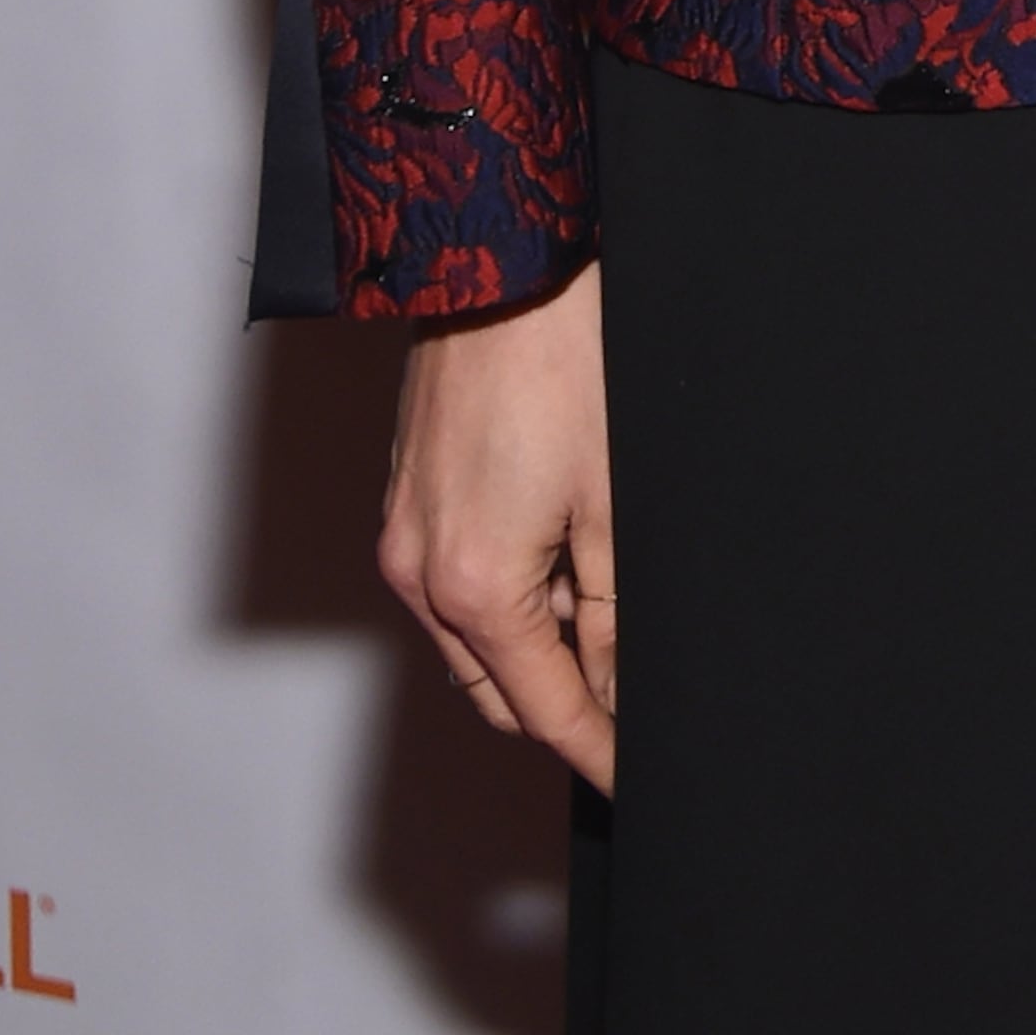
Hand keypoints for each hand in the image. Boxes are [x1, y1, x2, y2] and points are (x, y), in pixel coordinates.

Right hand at [380, 273, 620, 791]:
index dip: (595, 748)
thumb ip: (611, 612)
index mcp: (472, 586)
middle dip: (563, 703)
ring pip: (474, 639)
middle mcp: (417, 573)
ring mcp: (403, 536)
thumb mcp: (615, 502)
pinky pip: (456, 586)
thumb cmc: (565, 361)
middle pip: (498, 687)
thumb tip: (615, 690)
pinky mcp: (406, 500)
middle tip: (631, 695)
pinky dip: (507, 595)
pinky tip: (564, 549)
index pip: (542, 708)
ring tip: (605, 597)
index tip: (632, 773)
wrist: (497, 261)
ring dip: (535, 645)